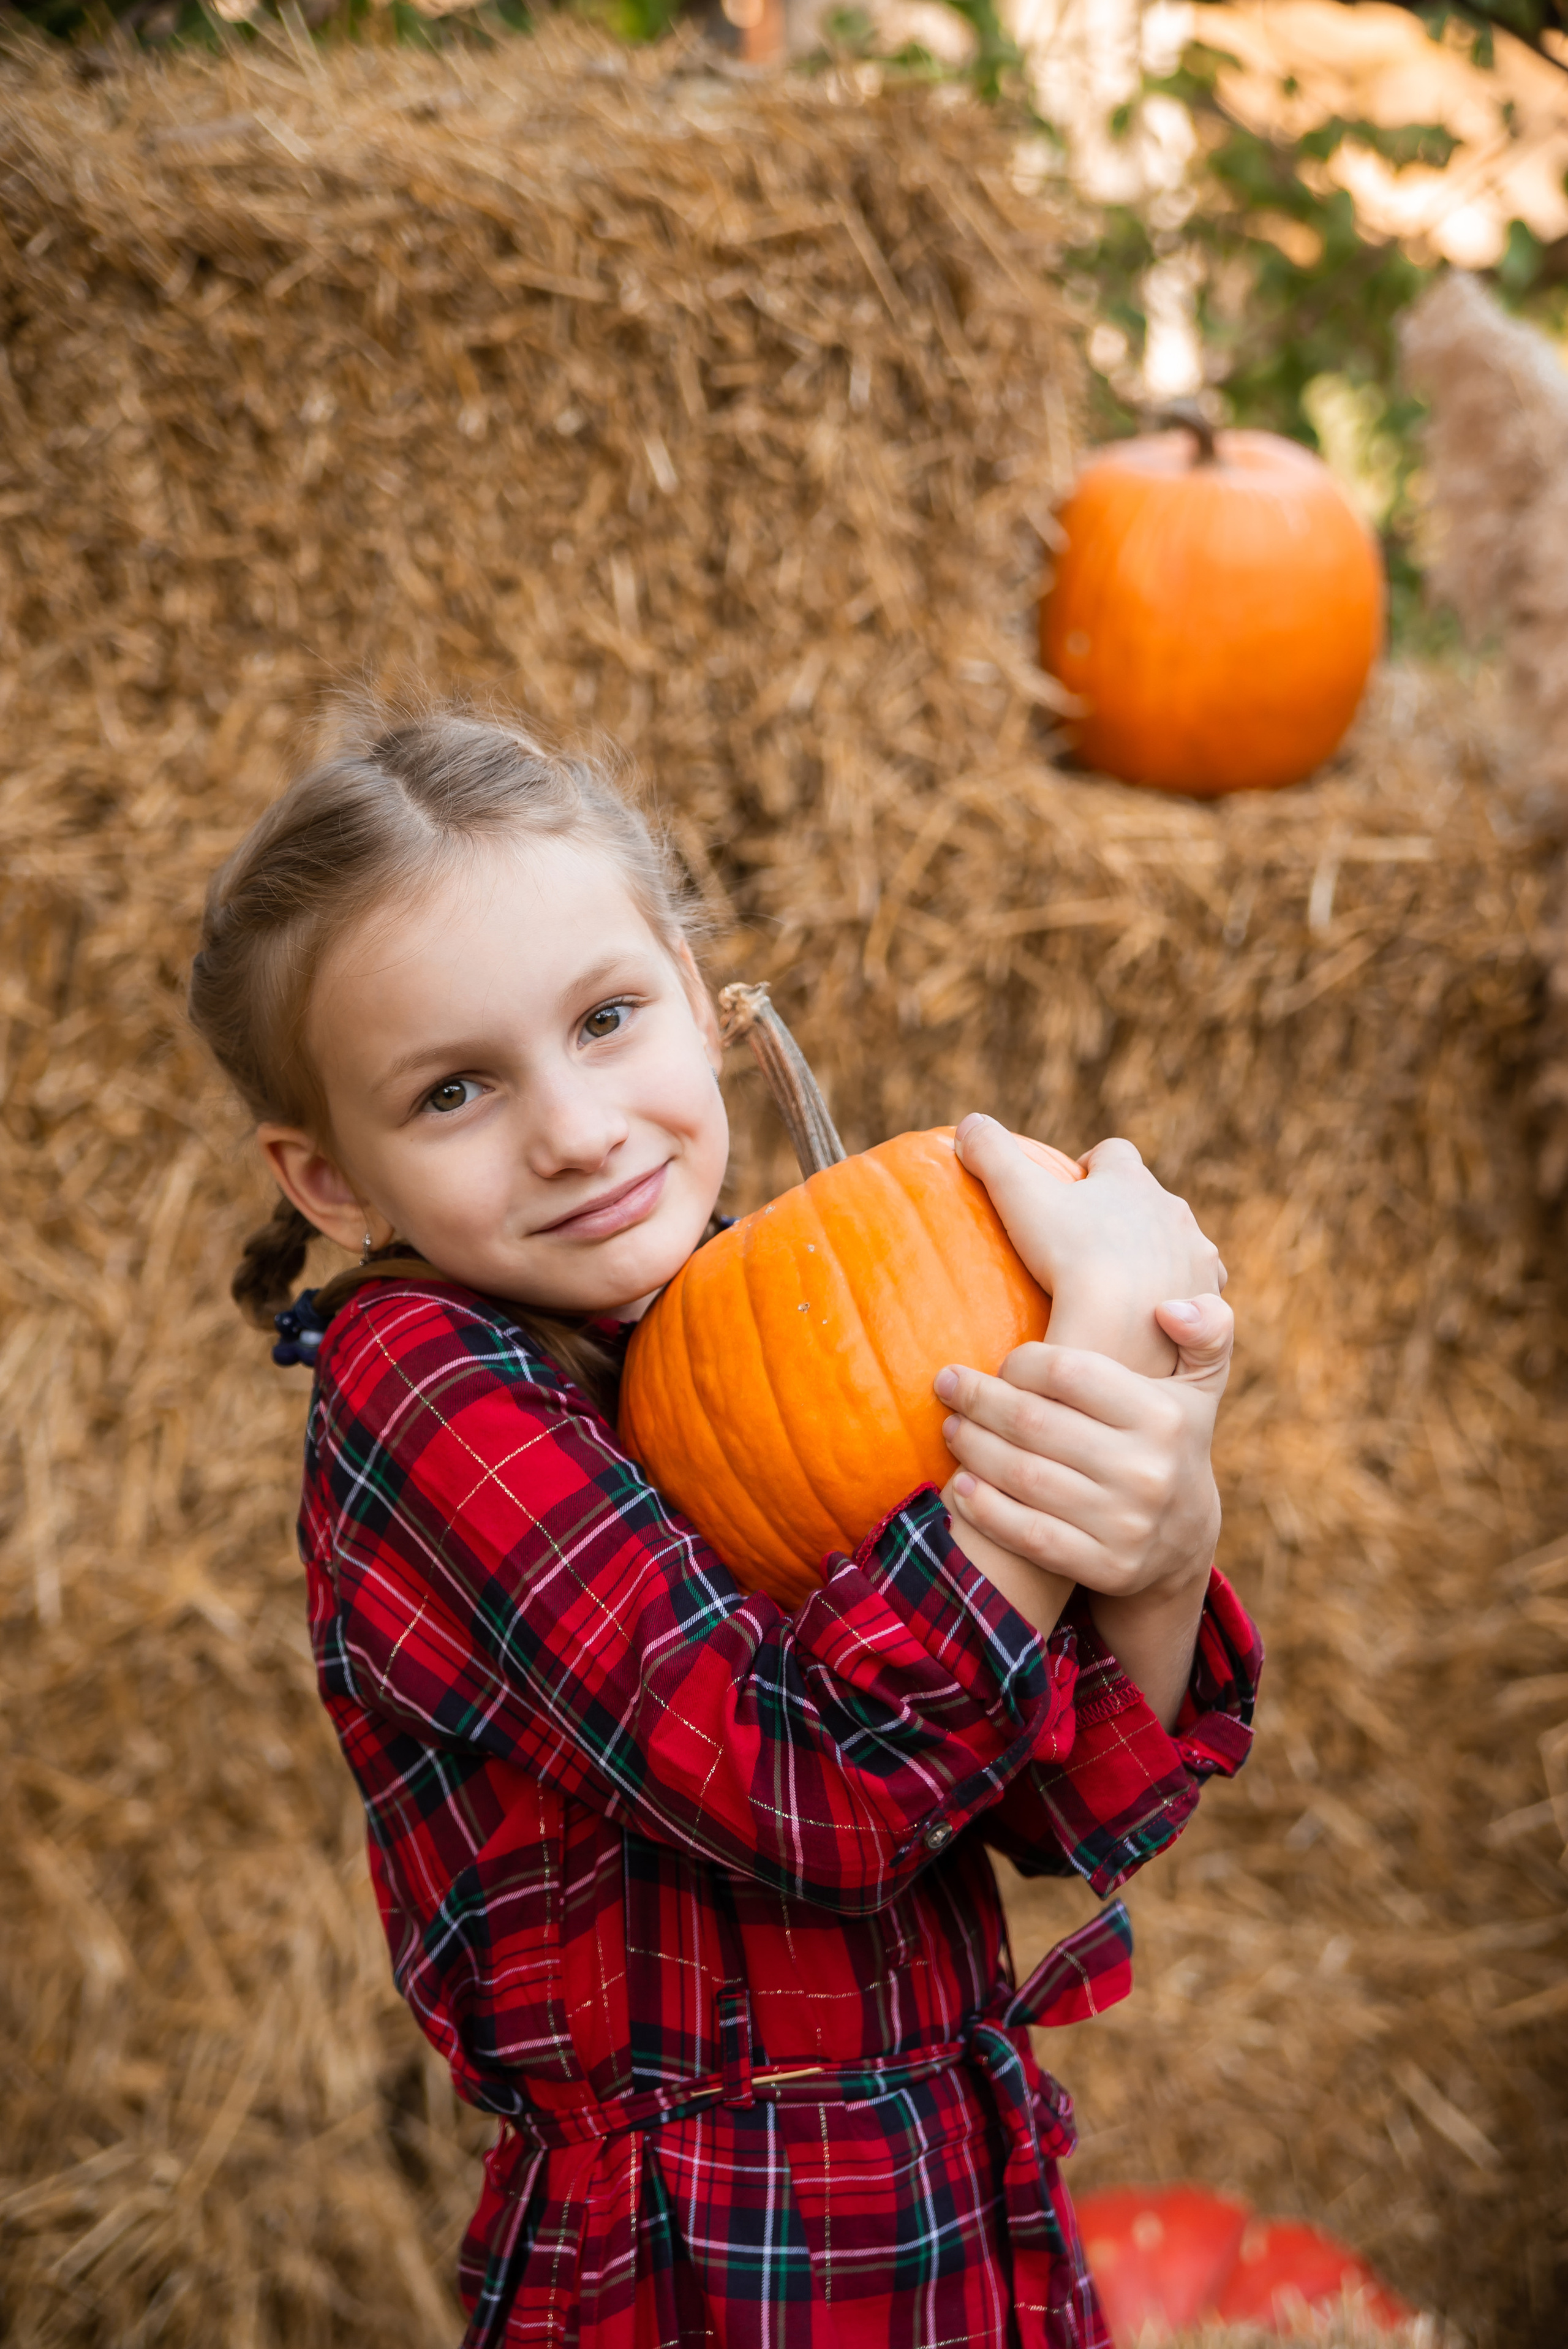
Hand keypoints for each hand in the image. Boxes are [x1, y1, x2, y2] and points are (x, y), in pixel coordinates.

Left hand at [936, 1293, 1232, 1722]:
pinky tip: (960, 1486)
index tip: (1002, 1364)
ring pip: (1021, 1476)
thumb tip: (1170, 1306)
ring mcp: (1127, 1524)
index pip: (1067, 1372)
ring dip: (972, 1447)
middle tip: (949, 1386)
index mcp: (1165, 1415)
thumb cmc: (1170, 1440)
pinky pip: (1027, 1534)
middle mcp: (1148, 1470)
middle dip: (979, 1399)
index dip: (1021, 1363)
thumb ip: (1206, 1330)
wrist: (1184, 1540)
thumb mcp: (1200, 1384)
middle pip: (1033, 1423)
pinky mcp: (1106, 1567)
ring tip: (950, 1429)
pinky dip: (985, 1509)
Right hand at [955, 1119, 1224, 1376]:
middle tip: (1092, 1241)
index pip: (1114, 1152)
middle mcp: (1172, 1209)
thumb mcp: (1022, 1199)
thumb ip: (993, 1156)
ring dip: (1156, 1252)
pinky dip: (1180, 1295)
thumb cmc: (1071, 1257)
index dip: (1094, 1163)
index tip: (1076, 1183)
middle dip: (1127, 1211)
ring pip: (1177, 1242)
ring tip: (1125, 1282)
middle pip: (1150, 1197)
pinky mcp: (1208, 1297)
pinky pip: (1199, 1289)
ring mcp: (1195, 1253)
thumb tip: (969, 1121)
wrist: (1126, 1326)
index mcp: (1130, 1179)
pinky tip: (1153, 1316)